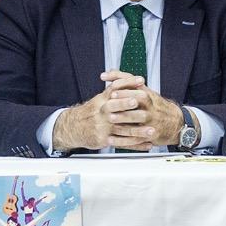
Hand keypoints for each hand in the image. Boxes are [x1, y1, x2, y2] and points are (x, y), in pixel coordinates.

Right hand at [54, 72, 181, 150]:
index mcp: (103, 100)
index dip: (128, 83)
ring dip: (138, 131)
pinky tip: (146, 144)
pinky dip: (136, 145)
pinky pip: (122, 143)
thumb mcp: (101, 98)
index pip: (115, 87)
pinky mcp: (104, 140)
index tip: (141, 81)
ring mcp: (103, 127)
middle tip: (138, 103)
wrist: (74, 128)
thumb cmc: (92, 112)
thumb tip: (134, 79)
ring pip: (122, 129)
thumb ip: (116, 88)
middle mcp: (102, 112)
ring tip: (152, 131)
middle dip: (125, 104)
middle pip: (113, 106)